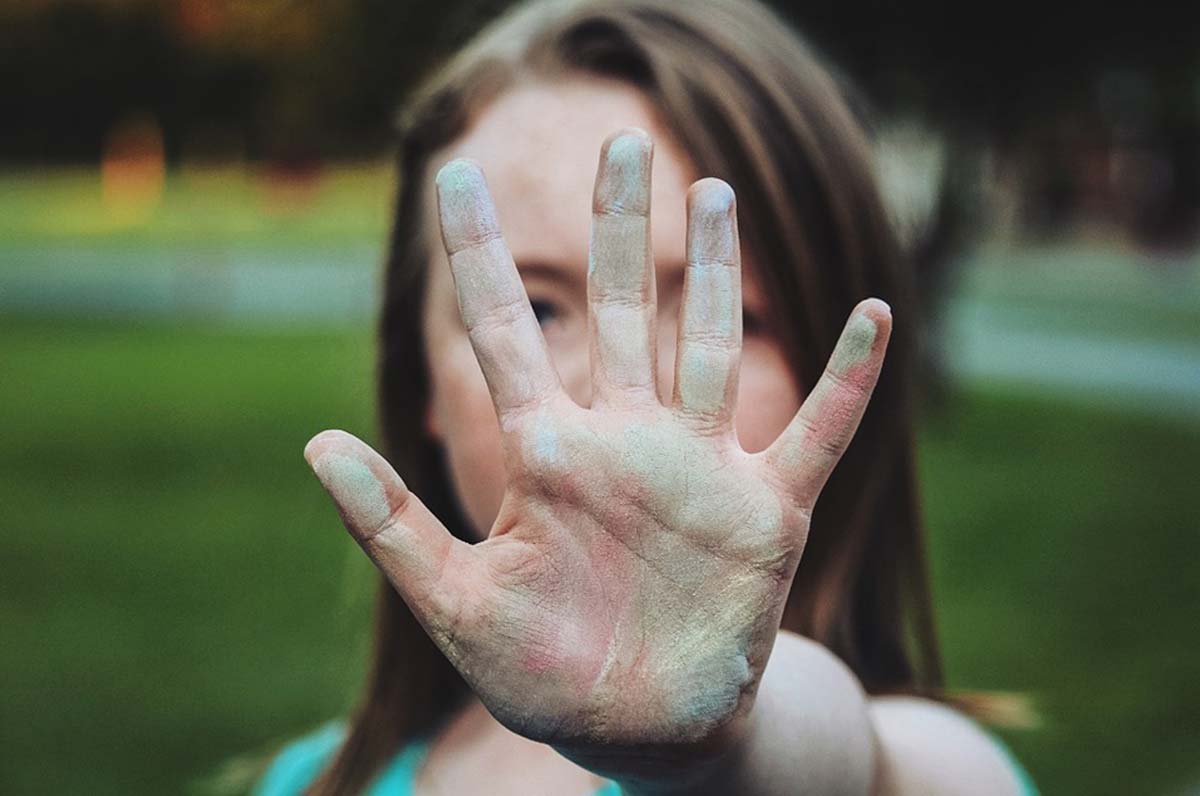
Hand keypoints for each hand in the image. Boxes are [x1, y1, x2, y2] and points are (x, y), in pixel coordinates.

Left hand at [304, 128, 890, 779]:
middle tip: (620, 141)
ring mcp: (700, 469)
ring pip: (712, 348)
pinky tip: (875, 315)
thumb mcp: (454, 603)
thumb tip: (314, 442)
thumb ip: (390, 525)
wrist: (634, 728)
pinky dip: (848, 381)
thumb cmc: (539, 671)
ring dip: (718, 273)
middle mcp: (626, 441)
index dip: (476, 255)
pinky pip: (818, 433)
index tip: (452, 178)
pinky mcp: (767, 511)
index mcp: (548, 455)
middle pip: (624, 310)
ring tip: (713, 192)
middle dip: (619, 227)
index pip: (504, 333)